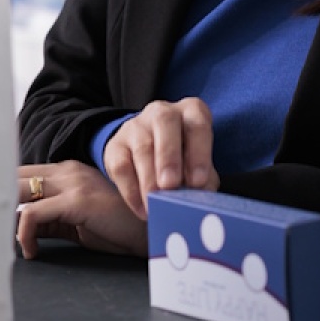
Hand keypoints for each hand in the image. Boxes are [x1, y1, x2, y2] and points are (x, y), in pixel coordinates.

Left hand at [14, 162, 146, 259]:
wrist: (152, 231)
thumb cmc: (118, 229)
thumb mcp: (76, 221)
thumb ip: (49, 219)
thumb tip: (16, 230)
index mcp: (67, 171)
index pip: (20, 174)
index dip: (3, 196)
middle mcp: (67, 170)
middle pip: (14, 178)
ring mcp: (73, 181)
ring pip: (17, 190)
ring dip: (6, 220)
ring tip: (12, 243)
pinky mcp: (77, 199)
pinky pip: (31, 214)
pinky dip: (23, 235)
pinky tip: (32, 252)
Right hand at [103, 99, 217, 219]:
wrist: (147, 155)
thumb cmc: (183, 160)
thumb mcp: (198, 164)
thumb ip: (204, 177)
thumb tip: (203, 196)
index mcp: (191, 112)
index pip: (197, 124)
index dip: (199, 152)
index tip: (198, 181)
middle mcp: (163, 112)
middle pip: (165, 123)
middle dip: (169, 155)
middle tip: (171, 185)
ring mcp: (136, 126)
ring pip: (142, 146)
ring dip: (149, 178)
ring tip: (156, 204)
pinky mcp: (115, 145)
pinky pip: (120, 166)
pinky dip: (132, 191)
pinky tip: (142, 208)